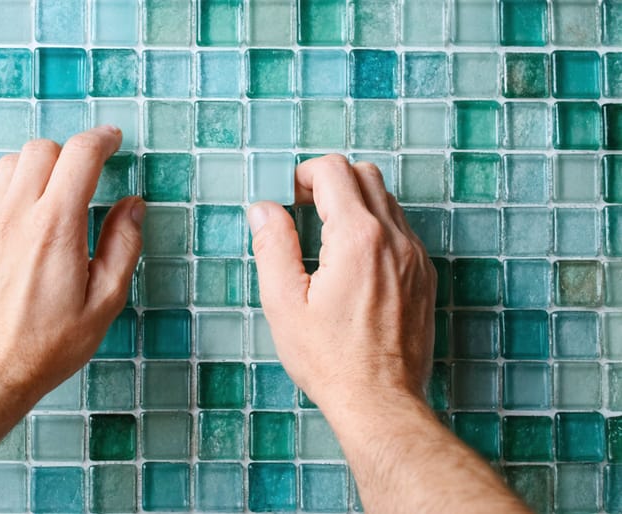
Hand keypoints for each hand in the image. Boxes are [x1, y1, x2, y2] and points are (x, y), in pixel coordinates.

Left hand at [0, 126, 144, 404]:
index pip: (79, 155)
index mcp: (54, 227)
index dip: (101, 139)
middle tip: (75, 184)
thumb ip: (121, 247)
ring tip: (36, 206)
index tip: (111, 142)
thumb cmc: (45, 350)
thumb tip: (132, 207)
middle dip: (63, 157)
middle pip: (37, 151)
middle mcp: (10, 218)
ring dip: (22, 177)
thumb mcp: (102, 305)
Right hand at [247, 155, 435, 412]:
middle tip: (304, 210)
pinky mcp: (424, 277)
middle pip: (365, 175)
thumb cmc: (330, 359)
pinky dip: (375, 229)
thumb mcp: (284, 303)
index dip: (304, 175)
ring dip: (354, 203)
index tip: (289, 199)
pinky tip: (353, 263)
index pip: (335, 170)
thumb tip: (264, 209)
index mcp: (357, 238)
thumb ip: (272, 246)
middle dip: (330, 181)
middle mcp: (394, 239)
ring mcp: (415, 258)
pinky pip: (401, 231)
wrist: (380, 401)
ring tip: (326, 238)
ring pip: (387, 201)